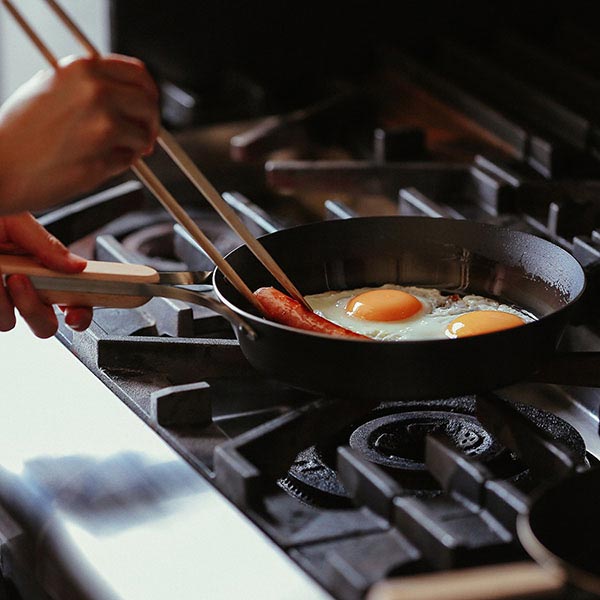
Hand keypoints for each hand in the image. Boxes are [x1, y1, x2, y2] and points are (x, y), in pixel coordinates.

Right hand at [0, 54, 159, 213]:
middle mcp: (96, 93)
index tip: (148, 107)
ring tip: (106, 151)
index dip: (149, 94)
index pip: (139, 74)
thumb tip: (126, 95)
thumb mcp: (51, 86)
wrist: (0, 166)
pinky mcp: (103, 159)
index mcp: (83, 69)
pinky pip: (128, 161)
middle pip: (149, 105)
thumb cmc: (21, 131)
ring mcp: (102, 127)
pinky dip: (119, 164)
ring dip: (134, 147)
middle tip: (144, 137)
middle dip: (150, 124)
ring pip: (143, 136)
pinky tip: (93, 162)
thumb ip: (90, 86)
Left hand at [0, 213, 91, 337]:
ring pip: (7, 323)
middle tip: (18, 280)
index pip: (73, 300)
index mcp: (40, 269)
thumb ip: (47, 246)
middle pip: (44, 325)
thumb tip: (78, 265)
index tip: (73, 311)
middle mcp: (20, 289)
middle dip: (33, 307)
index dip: (80, 311)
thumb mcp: (15, 222)